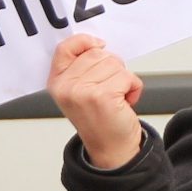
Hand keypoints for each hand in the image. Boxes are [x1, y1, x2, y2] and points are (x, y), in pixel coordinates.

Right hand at [48, 35, 144, 170]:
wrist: (111, 149)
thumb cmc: (100, 119)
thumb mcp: (81, 92)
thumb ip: (82, 69)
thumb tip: (98, 46)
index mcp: (57, 82)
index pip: (65, 48)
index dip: (85, 41)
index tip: (100, 45)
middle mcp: (65, 86)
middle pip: (98, 54)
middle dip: (113, 67)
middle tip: (112, 87)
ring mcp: (82, 91)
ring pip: (115, 64)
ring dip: (125, 79)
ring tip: (118, 97)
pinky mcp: (102, 96)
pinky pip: (127, 77)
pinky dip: (134, 87)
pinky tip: (126, 102)